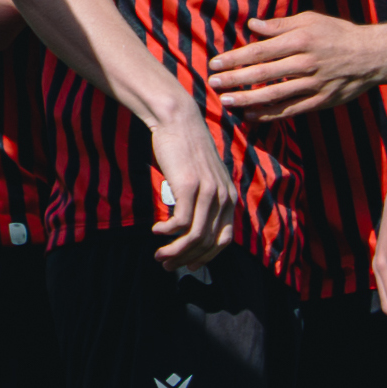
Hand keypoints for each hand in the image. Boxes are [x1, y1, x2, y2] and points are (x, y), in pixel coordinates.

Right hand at [144, 102, 235, 267]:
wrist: (178, 121)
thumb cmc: (186, 150)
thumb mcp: (204, 177)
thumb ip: (205, 200)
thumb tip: (191, 228)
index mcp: (230, 197)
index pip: (224, 240)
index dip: (206, 258)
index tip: (189, 266)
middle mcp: (224, 197)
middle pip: (208, 242)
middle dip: (187, 259)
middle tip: (167, 264)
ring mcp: (208, 191)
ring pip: (195, 236)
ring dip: (174, 251)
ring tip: (158, 254)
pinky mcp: (189, 186)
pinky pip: (181, 222)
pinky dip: (167, 232)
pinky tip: (156, 230)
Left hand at [207, 12, 386, 120]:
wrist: (374, 56)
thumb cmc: (339, 34)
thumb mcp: (311, 20)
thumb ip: (280, 25)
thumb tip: (252, 25)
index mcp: (301, 40)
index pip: (261, 50)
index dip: (236, 57)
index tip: (215, 62)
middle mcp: (306, 63)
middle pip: (264, 73)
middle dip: (235, 79)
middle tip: (212, 83)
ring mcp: (314, 84)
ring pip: (275, 95)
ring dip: (247, 99)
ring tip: (226, 101)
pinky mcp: (321, 101)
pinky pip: (290, 110)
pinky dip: (269, 114)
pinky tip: (250, 115)